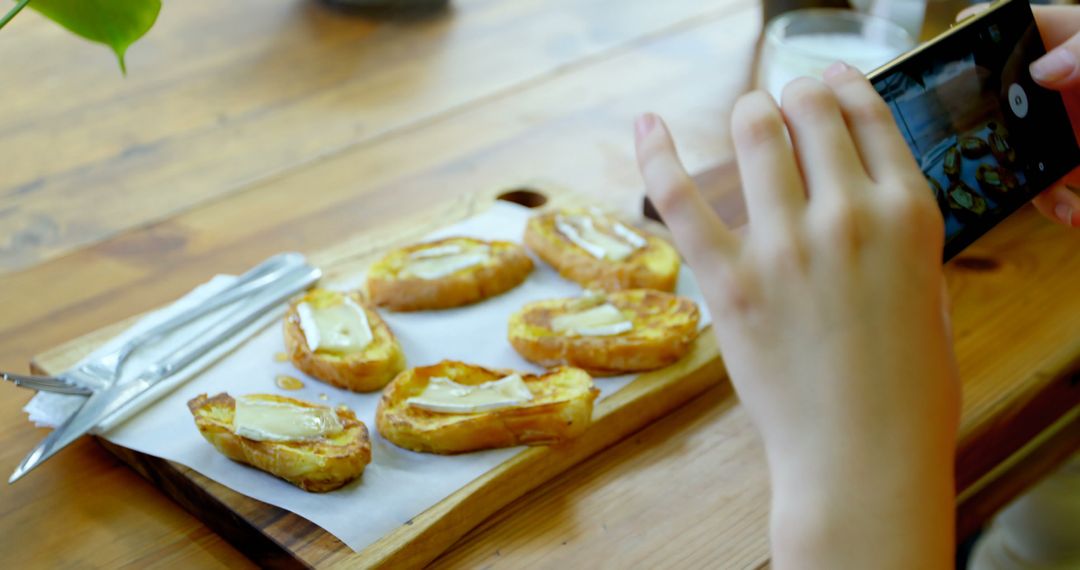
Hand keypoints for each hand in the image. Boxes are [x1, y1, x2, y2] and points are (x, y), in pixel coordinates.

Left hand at [635, 64, 958, 567]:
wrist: (863, 457)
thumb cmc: (906, 390)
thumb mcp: (929, 294)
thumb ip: (897, 239)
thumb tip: (864, 201)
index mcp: (910, 215)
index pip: (869, 116)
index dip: (841, 89)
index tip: (824, 83)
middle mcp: (850, 215)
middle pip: (810, 113)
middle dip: (794, 98)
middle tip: (783, 105)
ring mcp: (786, 246)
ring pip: (756, 134)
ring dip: (749, 112)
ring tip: (747, 113)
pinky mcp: (730, 282)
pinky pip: (682, 199)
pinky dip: (659, 153)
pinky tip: (647, 124)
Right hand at [958, 4, 1079, 226]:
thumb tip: (1042, 69)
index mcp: (1075, 44)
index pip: (1021, 25)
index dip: (985, 31)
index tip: (959, 46)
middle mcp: (1067, 87)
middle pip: (1006, 99)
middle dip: (990, 124)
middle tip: (983, 143)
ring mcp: (1073, 130)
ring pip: (1021, 151)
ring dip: (1025, 177)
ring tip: (1050, 195)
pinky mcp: (1079, 167)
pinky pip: (1052, 188)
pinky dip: (1057, 205)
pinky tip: (1074, 213)